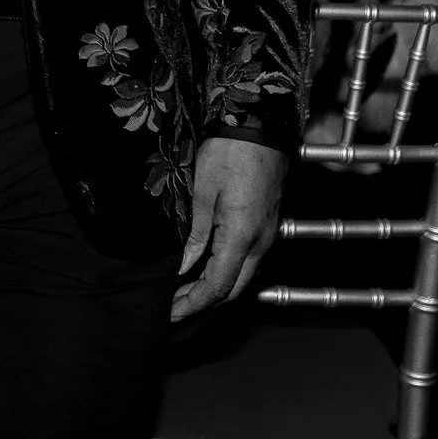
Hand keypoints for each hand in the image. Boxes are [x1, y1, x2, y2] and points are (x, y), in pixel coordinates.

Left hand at [172, 136, 287, 319]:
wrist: (260, 126)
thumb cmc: (228, 152)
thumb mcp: (201, 192)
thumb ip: (194, 234)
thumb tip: (184, 267)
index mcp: (242, 237)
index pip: (218, 287)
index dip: (193, 303)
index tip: (170, 313)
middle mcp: (261, 243)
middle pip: (234, 289)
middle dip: (202, 303)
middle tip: (173, 307)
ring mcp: (267, 235)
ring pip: (242, 276)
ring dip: (215, 289)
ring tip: (183, 291)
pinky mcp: (267, 225)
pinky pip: (247, 260)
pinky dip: (226, 272)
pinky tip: (205, 268)